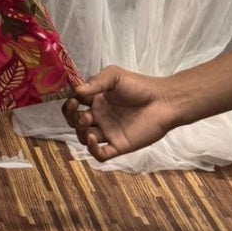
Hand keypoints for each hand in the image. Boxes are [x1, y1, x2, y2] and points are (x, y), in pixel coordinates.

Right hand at [62, 66, 180, 160]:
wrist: (163, 102)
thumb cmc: (139, 86)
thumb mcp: (114, 76)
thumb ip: (96, 82)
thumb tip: (76, 91)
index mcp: (96, 100)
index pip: (75, 103)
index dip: (69, 102)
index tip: (73, 98)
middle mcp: (99, 116)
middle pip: (75, 122)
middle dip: (72, 117)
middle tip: (78, 111)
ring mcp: (108, 132)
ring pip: (84, 138)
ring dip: (80, 132)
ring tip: (87, 122)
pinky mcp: (118, 146)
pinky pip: (100, 154)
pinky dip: (92, 150)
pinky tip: (93, 139)